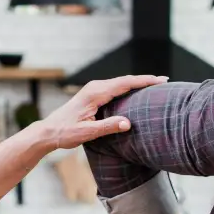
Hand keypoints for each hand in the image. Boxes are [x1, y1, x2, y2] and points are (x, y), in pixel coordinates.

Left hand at [37, 74, 168, 149]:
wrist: (49, 131)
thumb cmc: (65, 133)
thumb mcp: (87, 133)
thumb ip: (107, 127)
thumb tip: (128, 124)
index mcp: (95, 93)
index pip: (125, 83)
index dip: (144, 81)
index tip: (160, 80)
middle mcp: (95, 87)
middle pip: (125, 80)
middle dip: (145, 80)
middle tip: (164, 81)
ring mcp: (93, 89)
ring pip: (120, 83)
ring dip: (137, 83)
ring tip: (154, 85)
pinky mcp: (93, 94)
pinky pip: (115, 88)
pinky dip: (128, 88)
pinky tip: (136, 92)